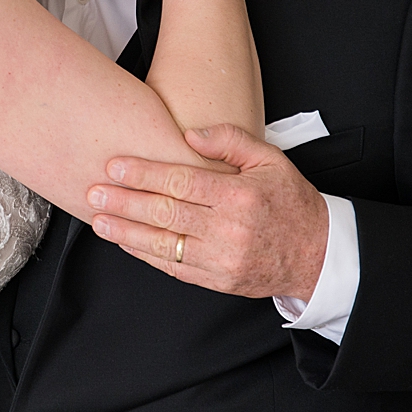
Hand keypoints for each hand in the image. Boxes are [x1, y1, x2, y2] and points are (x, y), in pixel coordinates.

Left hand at [86, 124, 327, 298]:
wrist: (316, 253)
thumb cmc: (290, 201)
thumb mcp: (269, 159)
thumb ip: (230, 140)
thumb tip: (190, 132)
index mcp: (239, 195)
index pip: (181, 181)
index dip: (144, 173)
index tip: (115, 166)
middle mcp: (228, 229)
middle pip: (165, 213)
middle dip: (124, 202)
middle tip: (94, 193)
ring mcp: (221, 258)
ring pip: (163, 244)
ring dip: (125, 232)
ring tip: (99, 220)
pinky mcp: (217, 280)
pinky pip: (173, 267)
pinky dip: (145, 254)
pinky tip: (124, 242)